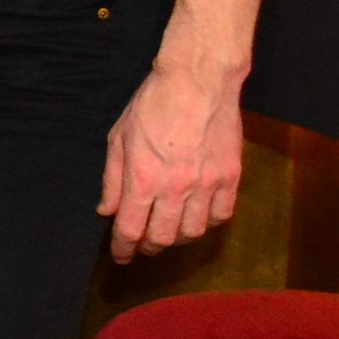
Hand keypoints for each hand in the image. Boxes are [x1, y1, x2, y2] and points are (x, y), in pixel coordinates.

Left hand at [98, 41, 246, 262]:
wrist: (197, 82)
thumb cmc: (152, 105)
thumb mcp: (118, 139)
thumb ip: (112, 180)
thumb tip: (107, 211)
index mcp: (143, 179)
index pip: (131, 229)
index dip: (124, 249)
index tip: (121, 256)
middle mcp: (176, 188)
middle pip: (163, 237)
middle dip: (150, 246)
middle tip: (143, 244)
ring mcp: (207, 184)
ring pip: (194, 232)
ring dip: (178, 238)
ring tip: (169, 231)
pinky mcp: (231, 177)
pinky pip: (222, 216)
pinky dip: (208, 224)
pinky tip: (197, 217)